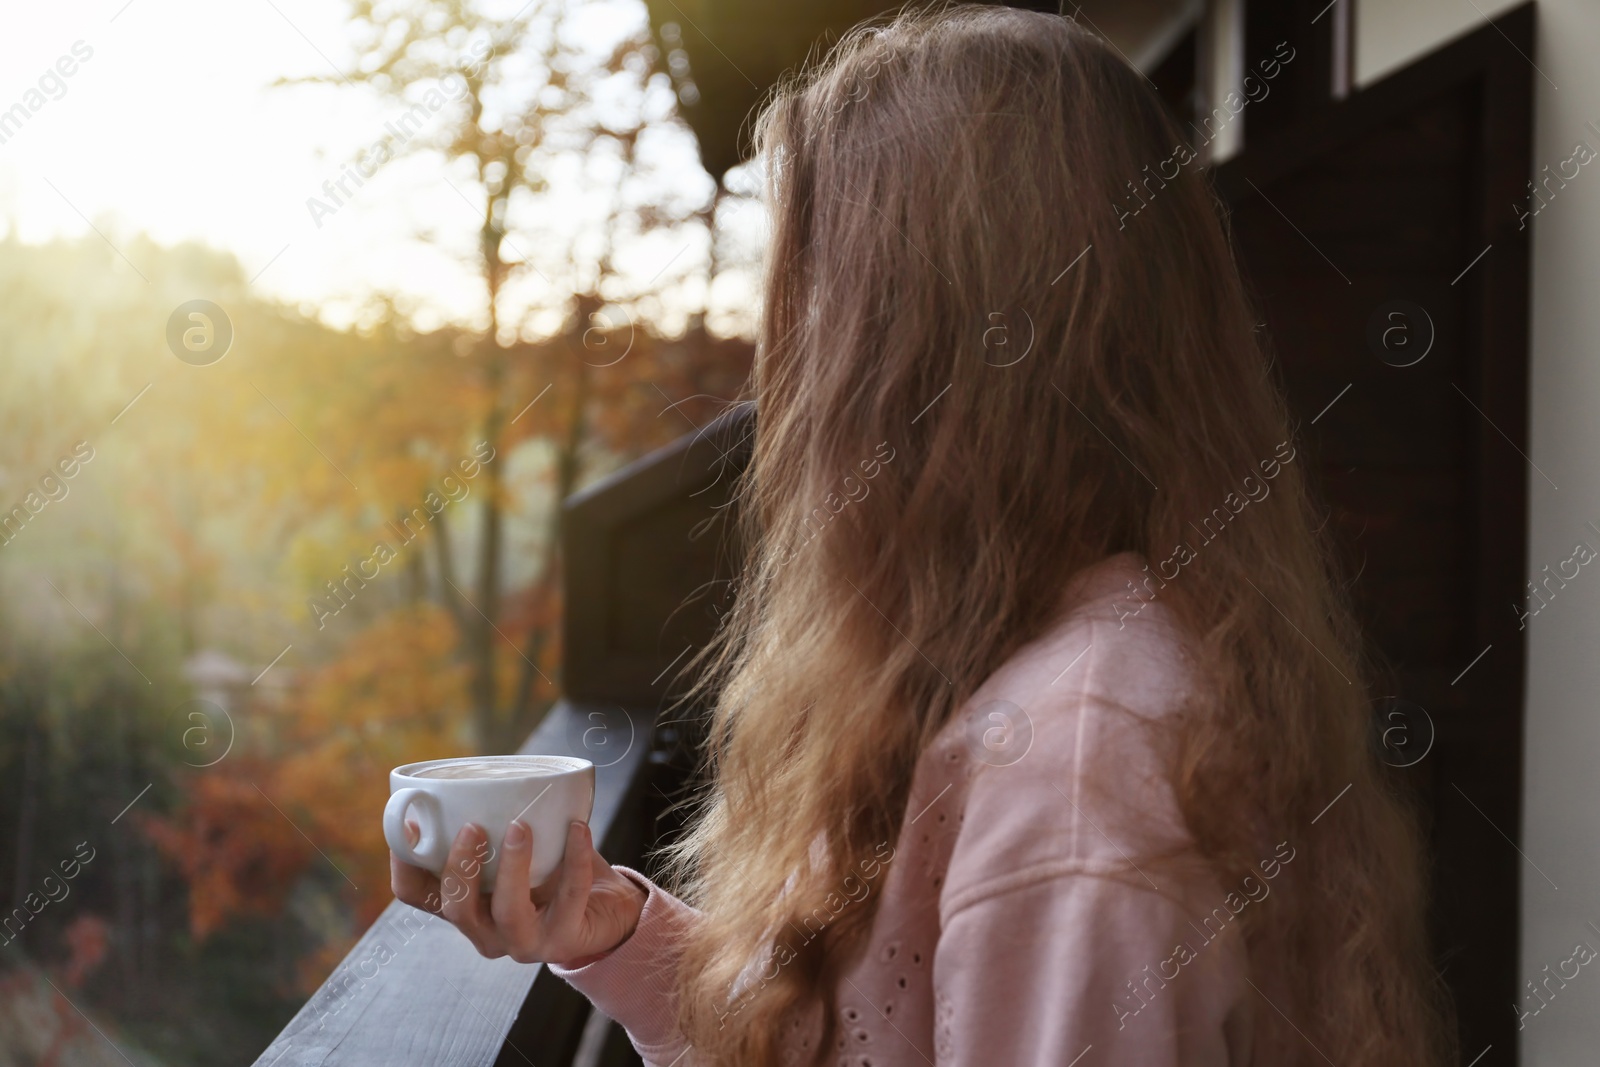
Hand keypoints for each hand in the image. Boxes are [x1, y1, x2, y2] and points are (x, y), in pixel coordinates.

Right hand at [389, 817, 646, 967]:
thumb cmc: (552, 871)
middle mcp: (486, 932)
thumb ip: (491, 823)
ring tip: (520, 826)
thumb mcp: (513, 851)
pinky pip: (569, 896)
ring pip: (508, 912)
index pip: (416, 894)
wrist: (606, 910)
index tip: (412, 823)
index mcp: (466, 906)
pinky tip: (578, 828)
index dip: (404, 863)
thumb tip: (472, 776)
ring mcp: (524, 943)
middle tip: (473, 825)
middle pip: (455, 908)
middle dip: (460, 866)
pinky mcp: (565, 940)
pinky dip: (574, 858)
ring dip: (512, 866)